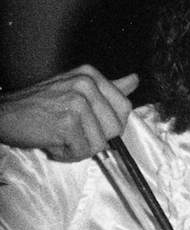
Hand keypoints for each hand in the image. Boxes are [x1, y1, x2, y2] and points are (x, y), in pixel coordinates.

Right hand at [0, 66, 137, 161]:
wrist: (3, 115)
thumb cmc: (40, 106)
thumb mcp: (75, 89)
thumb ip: (108, 87)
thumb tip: (135, 80)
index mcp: (91, 75)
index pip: (125, 108)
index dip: (110, 124)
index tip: (89, 123)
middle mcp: (86, 84)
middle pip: (116, 128)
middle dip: (96, 138)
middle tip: (71, 130)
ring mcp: (76, 102)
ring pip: (100, 143)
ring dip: (80, 148)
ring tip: (60, 135)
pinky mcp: (67, 122)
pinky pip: (83, 152)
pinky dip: (67, 154)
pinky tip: (52, 141)